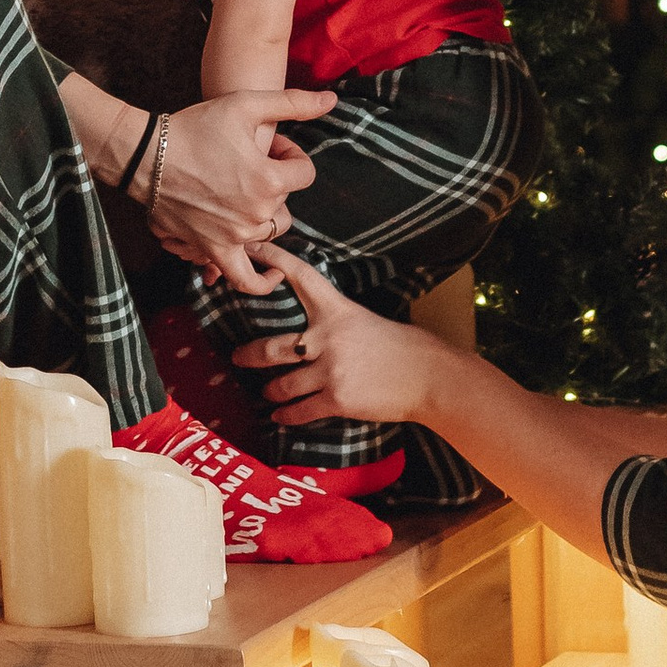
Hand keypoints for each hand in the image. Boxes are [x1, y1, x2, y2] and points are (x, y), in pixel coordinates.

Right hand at [151, 89, 336, 291]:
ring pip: (272, 230)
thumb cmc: (196, 127)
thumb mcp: (246, 105)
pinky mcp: (214, 251)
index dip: (290, 153)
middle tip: (249, 162)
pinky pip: (245, 278)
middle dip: (276, 179)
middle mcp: (257, 213)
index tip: (270, 144)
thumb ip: (293, 104)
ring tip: (246, 193)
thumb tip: (331, 100)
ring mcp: (236, 236)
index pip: (305, 172)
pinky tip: (273, 273)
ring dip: (266, 212)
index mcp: (270, 180)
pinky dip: (262, 280)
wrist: (147, 155)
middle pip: (287, 201)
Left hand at [248, 249, 448, 428]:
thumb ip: (337, 325)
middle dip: (250, 355)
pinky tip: (280, 417)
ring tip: (266, 392)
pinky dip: (286, 415)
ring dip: (271, 391)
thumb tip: (314, 336)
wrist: (429, 377)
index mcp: (338, 311)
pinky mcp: (336, 399)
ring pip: (282, 384)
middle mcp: (328, 337)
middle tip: (237, 357)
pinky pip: (299, 410)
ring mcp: (330, 370)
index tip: (253, 249)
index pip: (300, 277)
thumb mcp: (367, 322)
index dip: (274, 260)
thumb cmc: (405, 348)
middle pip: (273, 346)